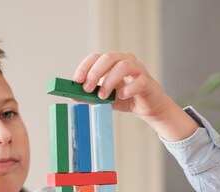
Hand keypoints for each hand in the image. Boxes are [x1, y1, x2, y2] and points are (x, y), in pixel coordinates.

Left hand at [73, 52, 197, 140]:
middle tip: (87, 89)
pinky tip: (121, 96)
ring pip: (123, 66)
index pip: (96, 57)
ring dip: (109, 81)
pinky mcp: (147, 82)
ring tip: (102, 96)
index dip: (85, 67)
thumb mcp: (103, 97)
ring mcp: (138, 69)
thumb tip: (72, 96)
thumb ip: (89, 96)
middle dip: (95, 73)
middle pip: (108, 58)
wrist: (146, 107)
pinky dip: (127, 89)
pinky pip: (138, 82)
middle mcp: (125, 60)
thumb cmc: (125, 98)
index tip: (76, 81)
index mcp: (112, 61)